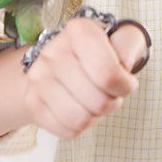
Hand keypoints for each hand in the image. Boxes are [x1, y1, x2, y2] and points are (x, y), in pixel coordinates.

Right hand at [21, 16, 148, 139]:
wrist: (65, 62)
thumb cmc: (102, 52)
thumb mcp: (123, 39)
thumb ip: (130, 44)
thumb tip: (123, 64)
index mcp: (79, 31)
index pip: (108, 74)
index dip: (125, 86)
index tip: (126, 82)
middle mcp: (53, 51)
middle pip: (98, 101)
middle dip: (112, 102)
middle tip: (109, 92)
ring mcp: (38, 77)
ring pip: (80, 119)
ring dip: (96, 116)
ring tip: (95, 101)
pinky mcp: (31, 101)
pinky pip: (66, 131)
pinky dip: (80, 126)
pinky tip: (79, 108)